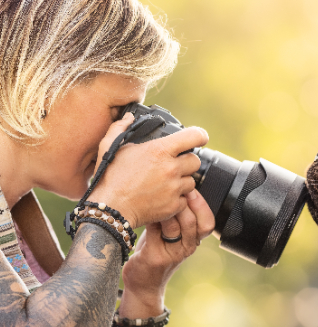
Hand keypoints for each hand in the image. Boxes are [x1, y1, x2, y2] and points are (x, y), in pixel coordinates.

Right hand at [91, 113, 208, 228]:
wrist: (111, 208)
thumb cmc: (109, 178)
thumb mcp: (109, 147)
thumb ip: (120, 128)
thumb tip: (128, 118)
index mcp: (159, 150)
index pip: (194, 136)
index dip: (199, 136)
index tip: (199, 138)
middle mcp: (171, 168)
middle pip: (195, 161)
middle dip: (187, 162)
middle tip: (173, 165)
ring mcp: (174, 188)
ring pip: (191, 181)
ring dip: (182, 181)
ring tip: (165, 183)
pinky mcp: (174, 205)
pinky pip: (185, 199)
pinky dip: (176, 199)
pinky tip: (162, 197)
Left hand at [120, 189, 214, 311]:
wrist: (143, 283)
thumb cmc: (155, 253)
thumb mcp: (168, 233)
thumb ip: (175, 215)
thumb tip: (176, 188)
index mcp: (193, 240)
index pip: (208, 222)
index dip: (201, 204)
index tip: (190, 188)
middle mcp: (187, 247)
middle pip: (195, 223)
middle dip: (185, 202)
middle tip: (174, 190)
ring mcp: (172, 254)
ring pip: (176, 226)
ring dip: (167, 210)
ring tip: (158, 198)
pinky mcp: (156, 257)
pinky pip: (156, 232)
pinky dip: (152, 218)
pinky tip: (146, 211)